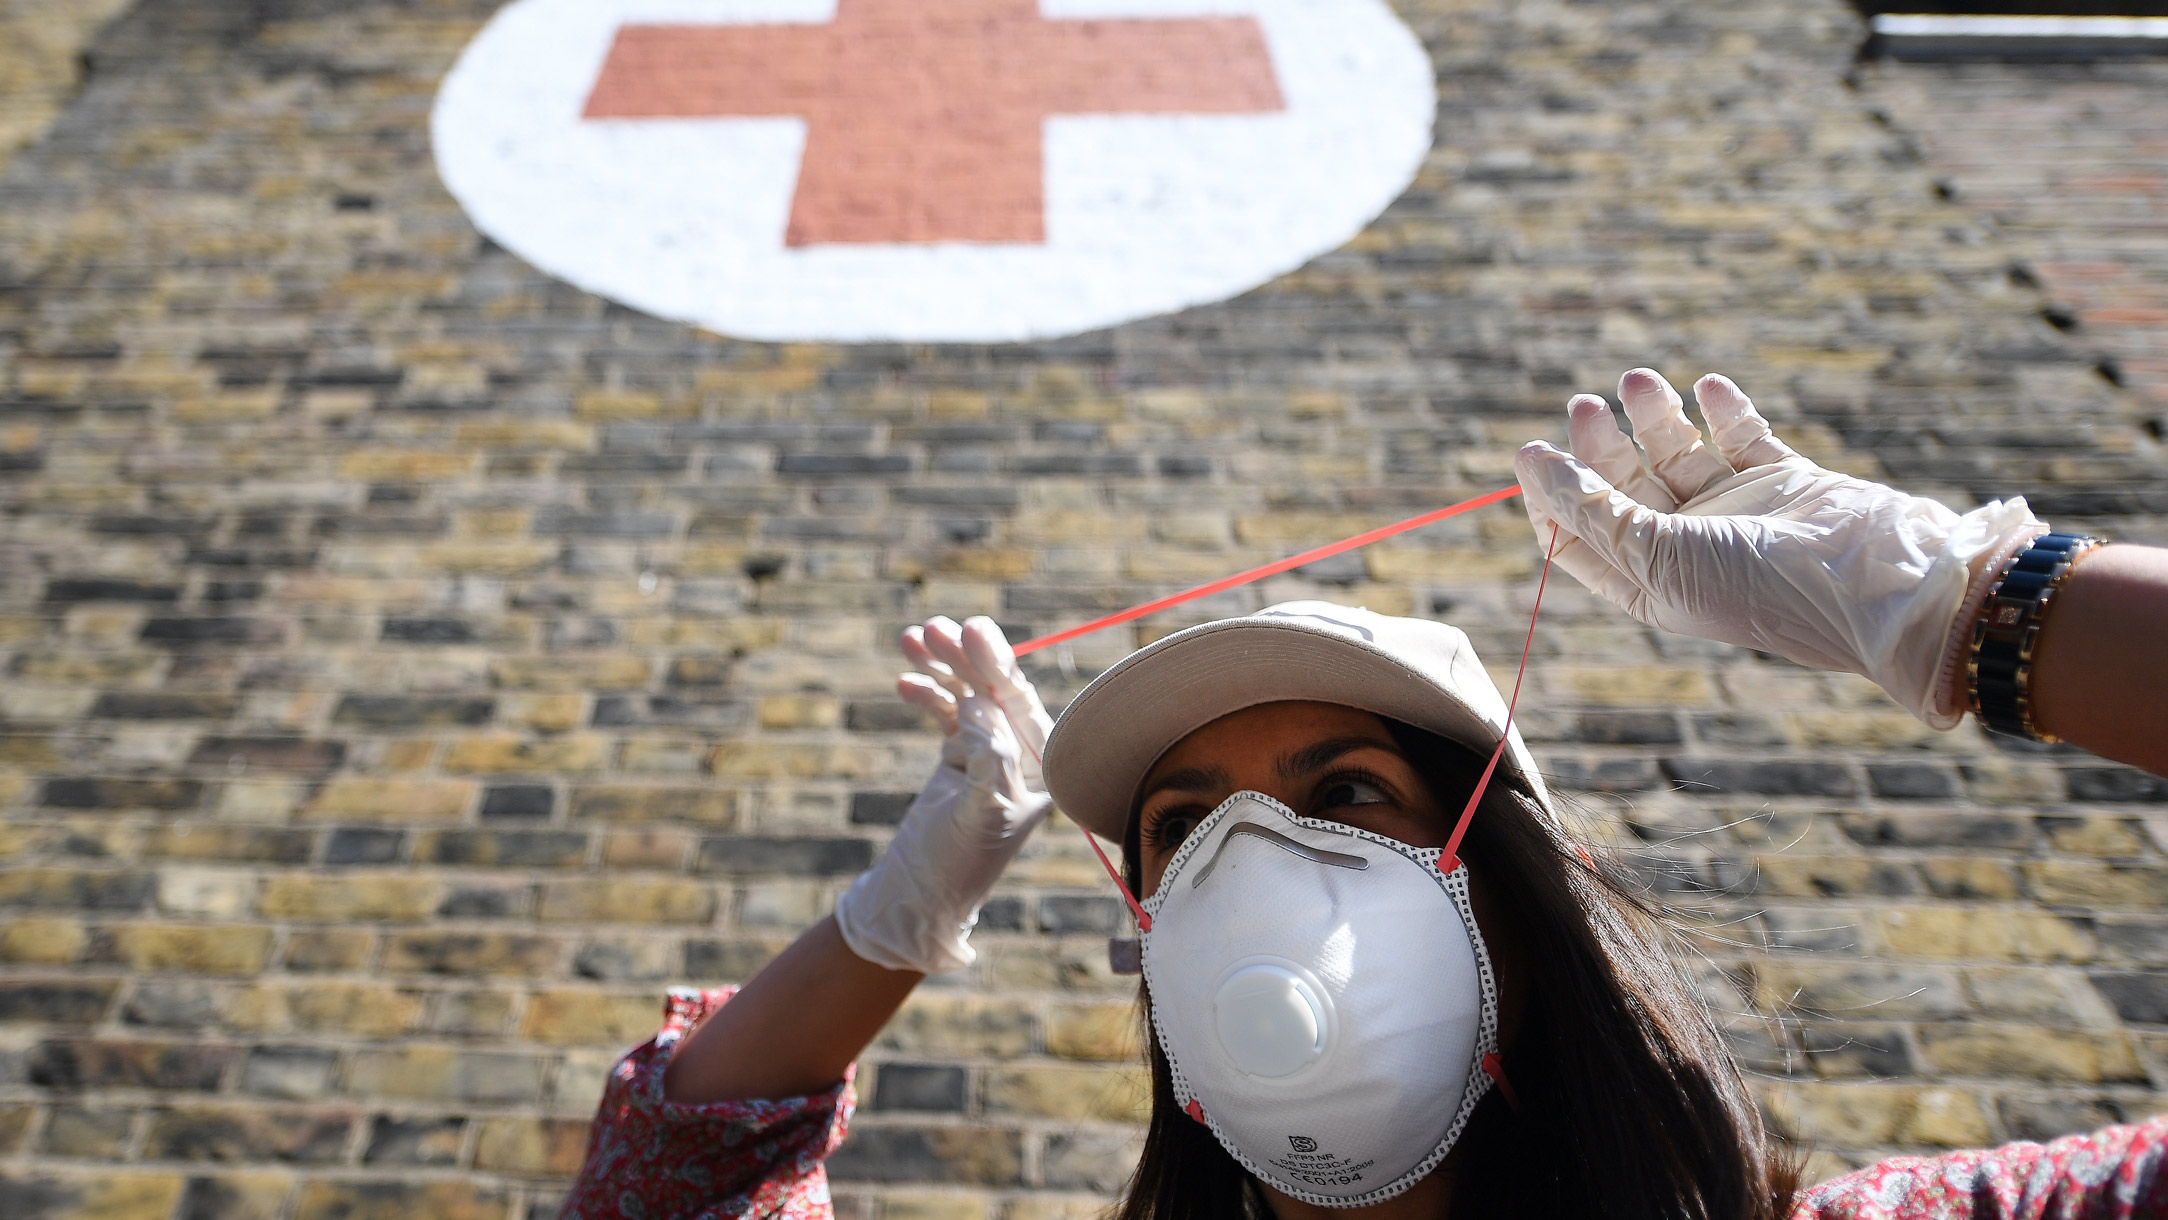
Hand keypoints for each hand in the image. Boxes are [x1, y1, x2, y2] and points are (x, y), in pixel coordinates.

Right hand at [833, 616, 1053, 973]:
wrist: (920, 894)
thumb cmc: (958, 862)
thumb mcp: (980, 813)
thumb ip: (988, 759)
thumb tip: (979, 706)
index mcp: (1042, 767)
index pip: (1021, 703)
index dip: (997, 664)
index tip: (972, 632)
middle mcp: (1021, 754)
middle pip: (994, 689)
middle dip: (965, 657)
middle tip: (934, 628)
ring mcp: (988, 752)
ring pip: (967, 694)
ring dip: (941, 666)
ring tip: (912, 639)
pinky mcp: (958, 756)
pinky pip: (945, 712)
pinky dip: (926, 694)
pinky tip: (905, 683)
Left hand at [1514, 369, 2043, 728]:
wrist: (1876, 582)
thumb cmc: (1758, 585)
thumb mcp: (1657, 555)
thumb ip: (1593, 509)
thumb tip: (1532, 465)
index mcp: (1651, 584)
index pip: (1581, 537)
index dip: (1551, 497)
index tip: (1532, 453)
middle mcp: (1690, 549)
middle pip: (1624, 486)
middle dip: (1600, 444)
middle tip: (1585, 405)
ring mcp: (1738, 513)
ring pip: (1679, 452)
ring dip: (1656, 415)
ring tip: (1639, 381)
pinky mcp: (1785, 481)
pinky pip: (1742, 437)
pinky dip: (1722, 410)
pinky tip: (1708, 387)